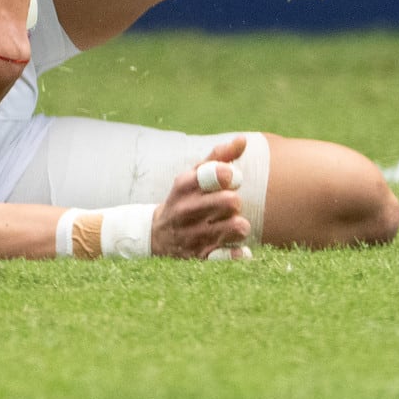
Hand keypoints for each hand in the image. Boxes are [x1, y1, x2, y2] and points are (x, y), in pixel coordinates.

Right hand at [150, 136, 254, 258]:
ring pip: (238, 227)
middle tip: (228, 206)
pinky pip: (231, 256)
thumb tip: (243, 140)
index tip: (230, 178)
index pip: (215, 173)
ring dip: (239, 226)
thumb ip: (218, 157)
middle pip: (231, 200)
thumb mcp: (193, 176)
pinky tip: (234, 249)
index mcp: (184, 186)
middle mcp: (187, 211)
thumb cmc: (184, 199)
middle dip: (235, 202)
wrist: (155, 236)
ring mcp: (193, 236)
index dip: (230, 174)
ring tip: (229, 226)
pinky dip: (238, 254)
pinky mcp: (200, 258)